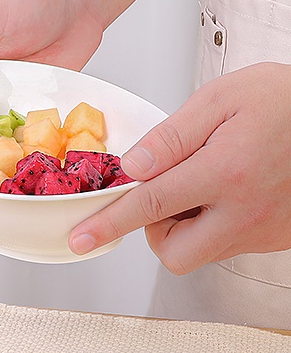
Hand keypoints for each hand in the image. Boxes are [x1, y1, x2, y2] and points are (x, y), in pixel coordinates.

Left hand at [68, 62, 290, 272]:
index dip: (109, 223)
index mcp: (225, 172)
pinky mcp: (275, 237)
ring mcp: (262, 230)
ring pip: (200, 253)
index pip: (149, 206)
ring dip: (185, 228)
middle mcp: (244, 211)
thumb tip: (133, 166)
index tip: (82, 238)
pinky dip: (213, 226)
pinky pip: (228, 245)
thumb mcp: (223, 99)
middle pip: (174, 252)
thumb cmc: (287, 101)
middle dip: (155, 231)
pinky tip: (227, 193)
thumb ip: (172, 136)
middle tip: (167, 195)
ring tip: (204, 185)